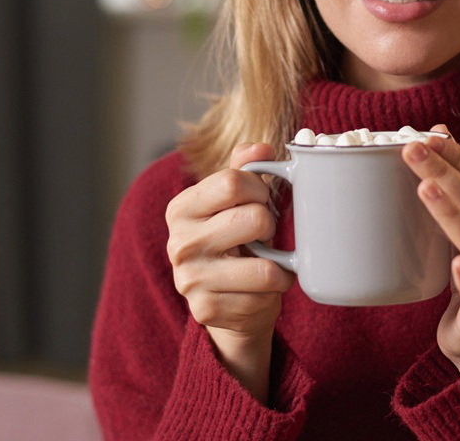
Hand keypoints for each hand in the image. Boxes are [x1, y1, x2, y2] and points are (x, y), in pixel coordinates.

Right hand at [165, 142, 295, 397]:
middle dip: (271, 226)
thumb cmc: (235, 238)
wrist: (227, 299)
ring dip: (279, 266)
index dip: (260, 189)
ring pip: (265, 267)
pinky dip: (273, 292)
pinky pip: (263, 297)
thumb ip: (244, 169)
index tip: (262, 199)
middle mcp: (179, 244)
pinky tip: (262, 289)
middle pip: (254, 219)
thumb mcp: (234, 200)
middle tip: (264, 234)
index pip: (232, 182)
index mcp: (181, 208)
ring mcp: (190, 280)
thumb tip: (261, 148)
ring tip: (269, 262)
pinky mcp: (206, 311)